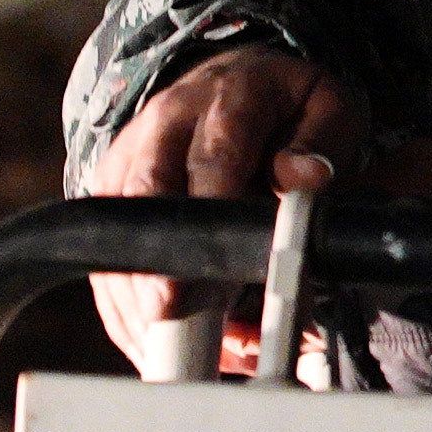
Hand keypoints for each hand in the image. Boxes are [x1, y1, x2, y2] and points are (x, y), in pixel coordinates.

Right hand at [81, 48, 370, 333]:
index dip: (208, 217)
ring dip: (142, 298)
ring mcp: (129, 156)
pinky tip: (153, 346)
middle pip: (147, 196)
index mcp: (226, 100)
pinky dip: (126, 307)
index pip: (213, 160)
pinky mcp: (108, 190)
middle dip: (155, 265)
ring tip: (178, 351)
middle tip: (168, 317)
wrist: (234, 79)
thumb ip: (323, 143)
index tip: (212, 265)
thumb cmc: (287, 108)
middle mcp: (166, 124)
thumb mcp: (327, 108)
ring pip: (116, 233)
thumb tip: (304, 177)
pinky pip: (104, 254)